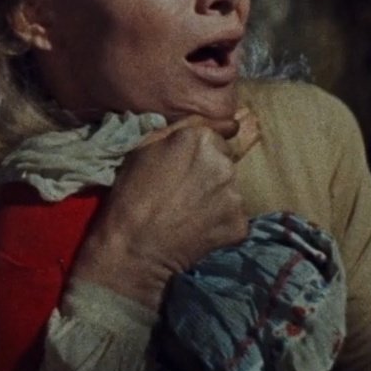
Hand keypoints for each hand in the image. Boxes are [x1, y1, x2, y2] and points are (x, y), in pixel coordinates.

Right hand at [72, 121, 248, 310]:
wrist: (134, 248)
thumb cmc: (131, 194)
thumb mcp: (143, 147)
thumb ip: (183, 127)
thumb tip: (228, 123)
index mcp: (200, 138)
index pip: (214, 136)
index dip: (195, 153)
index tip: (179, 169)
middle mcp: (224, 162)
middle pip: (225, 161)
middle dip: (208, 172)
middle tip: (181, 192)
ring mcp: (235, 195)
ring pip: (230, 189)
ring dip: (214, 196)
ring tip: (187, 211)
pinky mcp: (239, 224)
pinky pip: (233, 216)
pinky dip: (219, 221)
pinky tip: (196, 227)